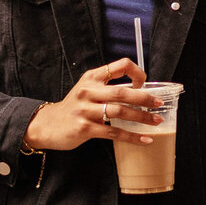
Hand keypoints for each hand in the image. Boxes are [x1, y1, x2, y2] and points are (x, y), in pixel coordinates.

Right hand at [23, 59, 162, 151]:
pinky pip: (113, 132)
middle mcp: (88, 91)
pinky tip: (143, 139)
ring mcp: (85, 110)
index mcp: (92, 77)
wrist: (47, 125)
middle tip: (158, 103)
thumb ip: (107, 87)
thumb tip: (138, 91)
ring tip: (156, 121)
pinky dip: (131, 136)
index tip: (145, 83)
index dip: (136, 72)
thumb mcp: (87, 90)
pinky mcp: (84, 128)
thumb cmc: (73, 108)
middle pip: (122, 91)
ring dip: (141, 117)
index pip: (119, 65)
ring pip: (119, 111)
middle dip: (144, 98)